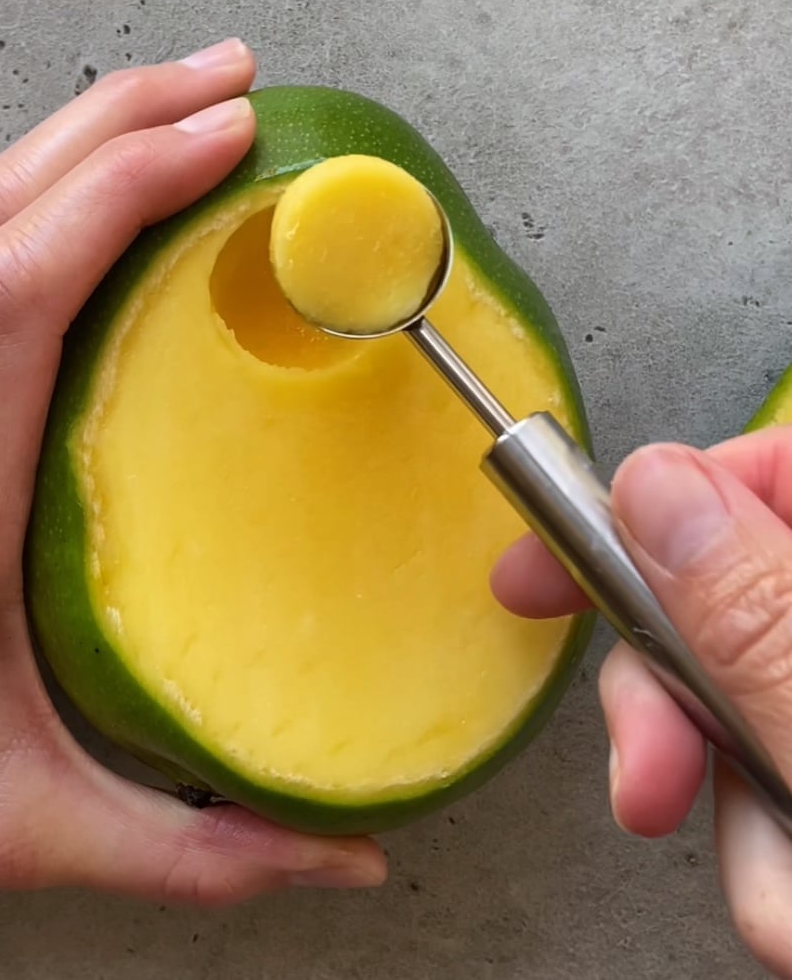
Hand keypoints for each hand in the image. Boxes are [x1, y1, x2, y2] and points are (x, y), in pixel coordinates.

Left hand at [0, 39, 384, 912]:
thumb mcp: (28, 835)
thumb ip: (197, 852)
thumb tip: (338, 856)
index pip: (17, 292)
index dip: (120, 191)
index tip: (221, 141)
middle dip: (115, 124)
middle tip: (227, 88)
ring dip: (67, 146)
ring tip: (170, 112)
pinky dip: (28, 202)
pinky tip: (82, 200)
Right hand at [491, 427, 791, 976]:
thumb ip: (767, 621)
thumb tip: (656, 489)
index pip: (779, 470)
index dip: (656, 508)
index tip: (553, 571)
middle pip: (734, 599)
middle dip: (671, 702)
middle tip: (649, 784)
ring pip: (746, 707)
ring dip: (737, 814)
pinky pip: (775, 777)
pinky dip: (771, 852)